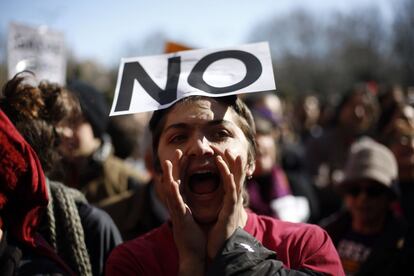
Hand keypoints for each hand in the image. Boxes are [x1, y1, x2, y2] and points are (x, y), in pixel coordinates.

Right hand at [161, 149, 204, 274]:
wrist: (194, 253)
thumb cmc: (195, 236)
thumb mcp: (194, 217)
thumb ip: (192, 206)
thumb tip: (194, 198)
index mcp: (183, 203)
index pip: (182, 181)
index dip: (182, 167)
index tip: (185, 154)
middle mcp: (177, 205)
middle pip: (174, 181)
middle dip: (175, 166)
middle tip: (177, 150)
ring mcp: (176, 211)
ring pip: (170, 190)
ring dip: (169, 175)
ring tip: (168, 162)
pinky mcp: (179, 218)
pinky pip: (175, 203)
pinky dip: (172, 192)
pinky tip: (170, 182)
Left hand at [206, 148, 246, 259]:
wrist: (216, 250)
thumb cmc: (215, 233)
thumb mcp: (216, 214)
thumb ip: (216, 204)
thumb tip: (212, 197)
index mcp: (228, 200)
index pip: (230, 178)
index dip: (228, 165)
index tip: (222, 153)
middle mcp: (233, 201)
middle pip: (236, 177)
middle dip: (234, 162)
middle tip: (230, 149)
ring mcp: (233, 206)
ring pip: (236, 182)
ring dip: (235, 167)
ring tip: (233, 154)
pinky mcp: (230, 211)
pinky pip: (231, 193)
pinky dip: (230, 181)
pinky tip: (228, 172)